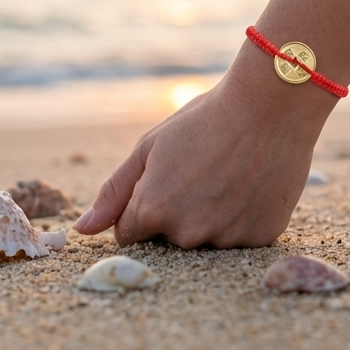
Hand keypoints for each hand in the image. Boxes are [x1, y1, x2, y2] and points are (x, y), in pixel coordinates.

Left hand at [71, 68, 326, 248]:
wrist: (268, 109)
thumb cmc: (202, 121)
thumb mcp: (149, 148)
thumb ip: (114, 193)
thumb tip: (81, 229)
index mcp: (152, 210)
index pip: (127, 233)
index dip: (138, 206)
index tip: (159, 180)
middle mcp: (187, 234)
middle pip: (166, 239)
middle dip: (171, 213)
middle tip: (195, 172)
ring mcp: (226, 241)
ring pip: (202, 239)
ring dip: (206, 216)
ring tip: (223, 174)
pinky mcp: (260, 241)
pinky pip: (236, 237)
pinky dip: (237, 217)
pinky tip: (246, 184)